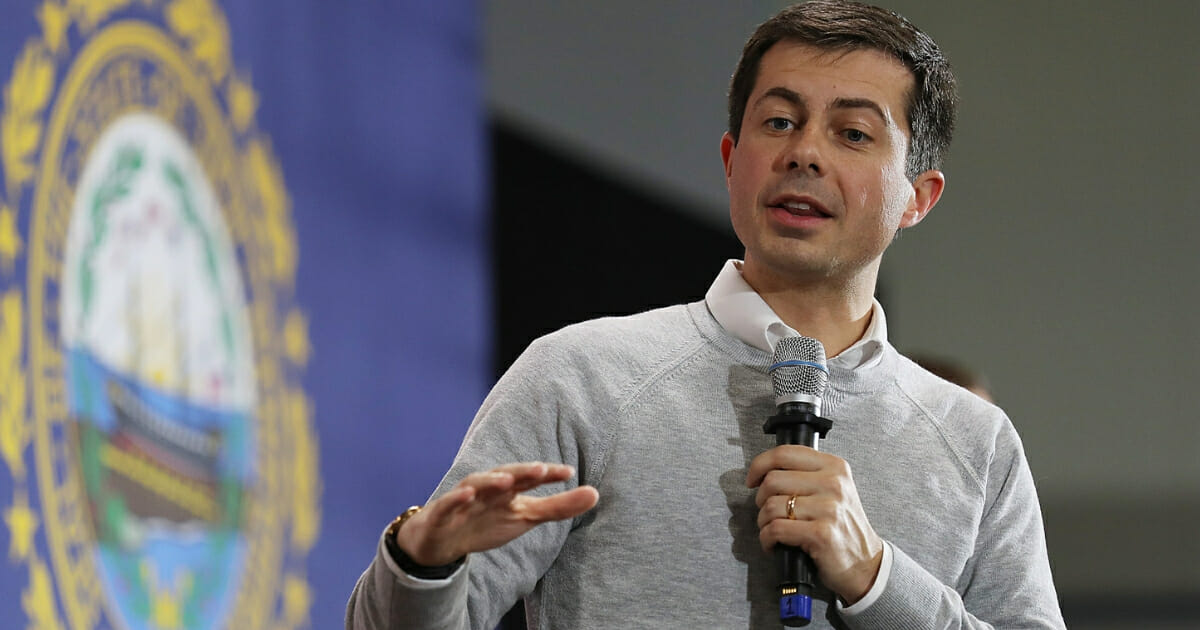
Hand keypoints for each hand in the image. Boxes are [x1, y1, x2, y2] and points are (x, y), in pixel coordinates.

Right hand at [397, 462, 598, 566]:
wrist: (444, 540)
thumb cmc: (488, 521)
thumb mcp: (527, 516)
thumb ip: (559, 506)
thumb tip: (596, 493)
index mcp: (509, 488)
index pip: (531, 478)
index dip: (548, 475)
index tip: (568, 473)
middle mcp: (488, 487)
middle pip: (506, 475)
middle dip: (522, 472)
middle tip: (541, 470)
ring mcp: (465, 498)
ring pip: (477, 484)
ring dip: (491, 480)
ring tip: (508, 480)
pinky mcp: (443, 512)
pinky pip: (449, 504)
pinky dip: (457, 498)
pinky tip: (467, 494)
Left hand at [746, 445, 882, 604]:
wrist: (865, 562)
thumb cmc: (842, 526)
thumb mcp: (833, 489)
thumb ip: (805, 474)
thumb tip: (764, 471)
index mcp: (834, 466)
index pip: (785, 453)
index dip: (760, 465)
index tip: (752, 479)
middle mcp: (834, 483)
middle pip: (772, 480)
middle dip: (761, 499)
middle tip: (767, 512)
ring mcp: (829, 508)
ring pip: (771, 506)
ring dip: (763, 522)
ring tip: (772, 529)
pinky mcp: (821, 534)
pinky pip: (776, 529)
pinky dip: (767, 539)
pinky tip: (773, 543)